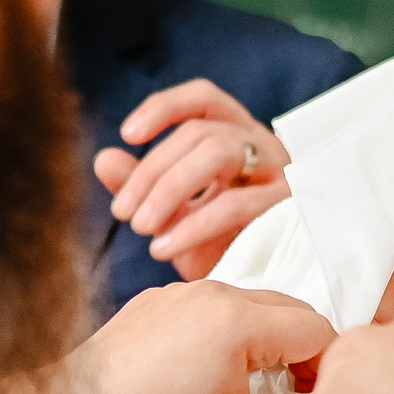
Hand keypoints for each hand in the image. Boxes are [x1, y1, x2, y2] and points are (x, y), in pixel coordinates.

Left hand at [0, 279, 331, 393]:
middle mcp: (214, 293)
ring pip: (253, 304)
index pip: (318, 330)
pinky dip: (227, 332)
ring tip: (250, 387)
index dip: (326, 370)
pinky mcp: (160, 299)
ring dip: (266, 341)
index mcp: (239, 322)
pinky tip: (207, 372)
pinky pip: (213, 305)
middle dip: (302, 352)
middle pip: (290, 310)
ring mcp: (183, 291)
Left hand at [91, 80, 292, 279]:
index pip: (203, 99)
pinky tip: (162, 249)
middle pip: (200, 132)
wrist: (267, 294)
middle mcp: (263, 146)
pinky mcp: (290, 207)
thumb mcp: (176, 215)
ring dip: (169, 187)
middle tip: (122, 211)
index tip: (128, 135)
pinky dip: (192, 225)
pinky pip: (235, 204)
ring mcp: (281, 172)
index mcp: (237, 137)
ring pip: (217, 153)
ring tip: (140, 226)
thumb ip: (143, 186)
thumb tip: (104, 158)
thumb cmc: (224, 246)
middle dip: (152, 169)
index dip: (165, 107)